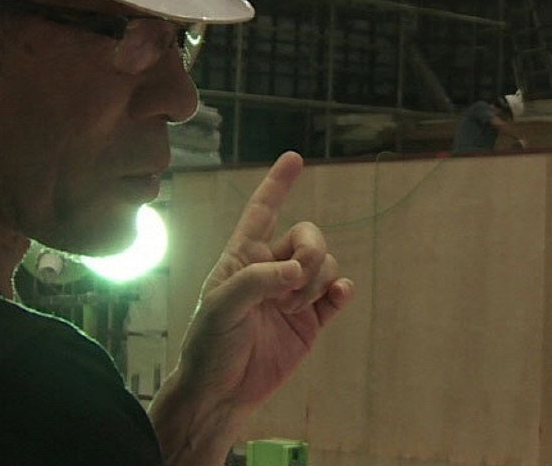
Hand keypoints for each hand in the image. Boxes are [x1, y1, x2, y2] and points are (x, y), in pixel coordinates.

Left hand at [175, 151, 355, 412]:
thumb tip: (296, 271)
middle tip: (295, 283)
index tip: (294, 158)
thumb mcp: (221, 307)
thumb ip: (256, 281)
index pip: (261, 212)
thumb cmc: (209, 345)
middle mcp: (270, 269)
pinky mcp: (311, 322)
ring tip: (293, 309)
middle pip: (307, 236)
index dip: (277, 184)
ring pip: (325, 265)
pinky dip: (342, 290)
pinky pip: (336, 293)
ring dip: (318, 280)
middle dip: (311, 252)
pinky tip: (339, 296)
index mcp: (242, 257)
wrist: (222, 392)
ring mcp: (293, 295)